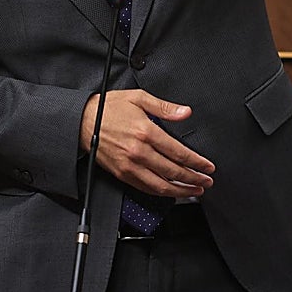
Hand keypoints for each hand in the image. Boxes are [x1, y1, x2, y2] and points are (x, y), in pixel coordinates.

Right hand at [80, 89, 214, 197]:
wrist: (83, 121)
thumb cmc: (109, 108)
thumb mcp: (138, 98)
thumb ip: (165, 107)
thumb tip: (185, 112)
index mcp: (146, 132)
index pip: (179, 152)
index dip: (196, 162)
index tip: (207, 166)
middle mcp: (139, 151)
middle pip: (173, 171)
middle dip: (194, 178)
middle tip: (207, 181)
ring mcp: (130, 165)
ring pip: (161, 185)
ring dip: (181, 190)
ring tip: (195, 190)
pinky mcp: (122, 174)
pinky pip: (146, 188)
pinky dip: (161, 193)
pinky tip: (171, 192)